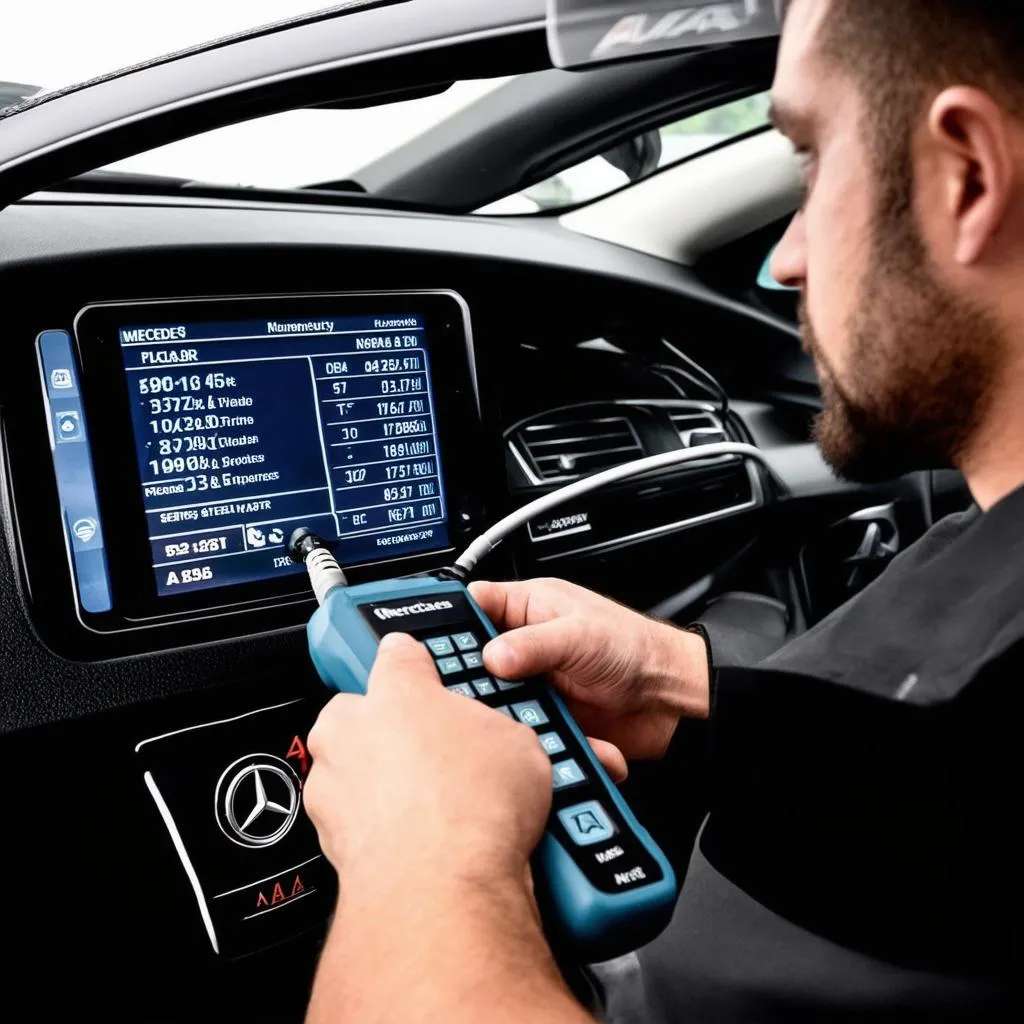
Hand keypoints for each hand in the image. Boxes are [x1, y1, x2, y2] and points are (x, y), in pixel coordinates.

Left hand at [304, 632, 552, 884]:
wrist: (442, 889)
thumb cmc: (470, 807)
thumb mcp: (515, 741)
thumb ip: (490, 726)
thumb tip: (497, 742)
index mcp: (394, 689)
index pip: (398, 656)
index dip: (416, 665)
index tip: (421, 670)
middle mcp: (349, 731)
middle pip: (365, 716)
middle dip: (395, 732)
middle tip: (441, 755)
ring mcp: (331, 788)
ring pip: (353, 773)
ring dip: (381, 786)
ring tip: (435, 810)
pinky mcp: (327, 841)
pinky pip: (354, 824)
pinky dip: (379, 831)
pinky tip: (422, 845)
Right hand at [470, 578, 709, 760]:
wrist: (671, 700)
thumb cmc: (636, 648)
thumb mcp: (581, 636)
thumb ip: (535, 645)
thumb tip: (492, 657)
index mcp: (529, 606)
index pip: (475, 604)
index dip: (451, 620)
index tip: (434, 643)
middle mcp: (525, 644)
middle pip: (474, 656)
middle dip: (467, 674)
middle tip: (460, 689)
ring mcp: (531, 682)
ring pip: (490, 697)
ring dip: (495, 709)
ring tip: (494, 716)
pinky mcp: (541, 717)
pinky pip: (517, 728)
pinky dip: (520, 735)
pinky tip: (523, 738)